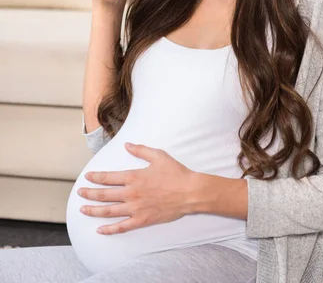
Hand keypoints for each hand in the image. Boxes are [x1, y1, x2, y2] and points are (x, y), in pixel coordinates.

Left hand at [77, 144, 197, 234]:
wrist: (189, 192)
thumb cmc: (175, 173)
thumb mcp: (158, 155)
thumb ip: (140, 150)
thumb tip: (127, 146)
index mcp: (134, 177)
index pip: (108, 177)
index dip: (96, 177)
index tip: (87, 177)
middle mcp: (131, 193)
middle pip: (104, 195)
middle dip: (89, 194)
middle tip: (79, 193)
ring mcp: (136, 208)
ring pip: (109, 211)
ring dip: (94, 211)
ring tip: (83, 210)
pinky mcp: (142, 220)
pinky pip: (122, 227)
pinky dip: (110, 229)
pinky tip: (100, 230)